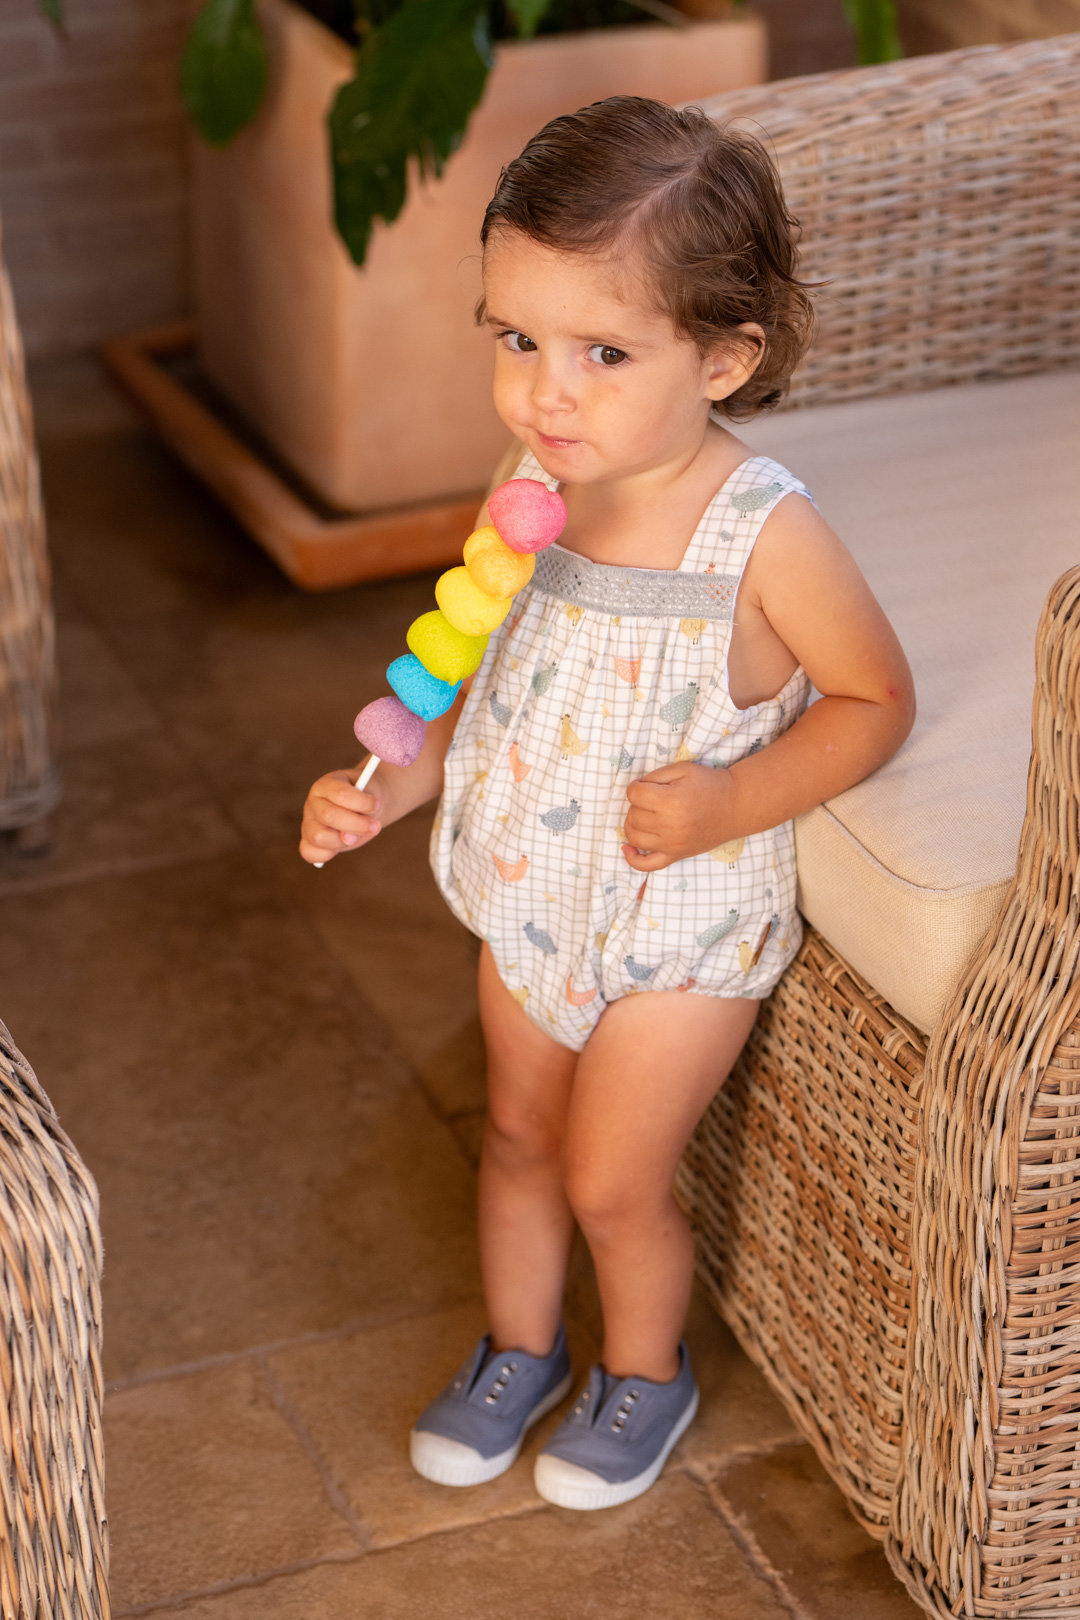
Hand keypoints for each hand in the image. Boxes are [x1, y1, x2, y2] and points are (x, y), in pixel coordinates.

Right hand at [299, 768, 383, 864]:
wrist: (366, 806)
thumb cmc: (367, 799)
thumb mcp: (370, 797)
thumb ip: (363, 810)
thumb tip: (347, 838)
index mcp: (325, 785)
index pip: (340, 794)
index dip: (362, 802)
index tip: (376, 804)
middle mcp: (312, 803)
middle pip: (328, 815)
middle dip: (356, 824)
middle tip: (375, 827)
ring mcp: (308, 822)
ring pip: (319, 836)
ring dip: (343, 841)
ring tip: (358, 836)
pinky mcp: (308, 841)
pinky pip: (310, 853)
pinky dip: (327, 854)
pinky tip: (342, 845)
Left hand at [622, 762, 738, 871]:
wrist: (736, 806)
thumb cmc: (710, 784)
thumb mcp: (682, 768)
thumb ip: (655, 776)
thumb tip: (634, 790)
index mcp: (670, 801)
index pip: (633, 794)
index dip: (637, 787)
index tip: (647, 786)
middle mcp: (669, 825)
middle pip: (633, 815)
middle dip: (638, 804)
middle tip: (653, 799)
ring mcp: (672, 844)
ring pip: (634, 836)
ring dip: (634, 824)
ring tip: (646, 816)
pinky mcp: (676, 855)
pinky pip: (647, 865)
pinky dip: (633, 858)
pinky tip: (627, 848)